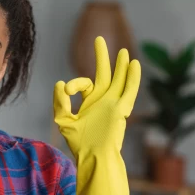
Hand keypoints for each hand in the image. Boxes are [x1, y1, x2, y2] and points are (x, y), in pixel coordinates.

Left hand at [53, 36, 140, 157]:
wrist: (93, 156)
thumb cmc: (79, 142)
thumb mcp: (63, 120)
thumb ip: (60, 102)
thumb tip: (60, 83)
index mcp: (90, 102)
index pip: (83, 83)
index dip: (74, 83)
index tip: (67, 90)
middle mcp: (103, 100)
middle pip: (104, 74)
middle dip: (102, 57)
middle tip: (98, 38)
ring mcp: (113, 104)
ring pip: (119, 79)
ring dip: (121, 65)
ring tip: (123, 51)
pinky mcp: (121, 109)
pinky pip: (129, 90)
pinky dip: (133, 77)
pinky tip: (134, 64)